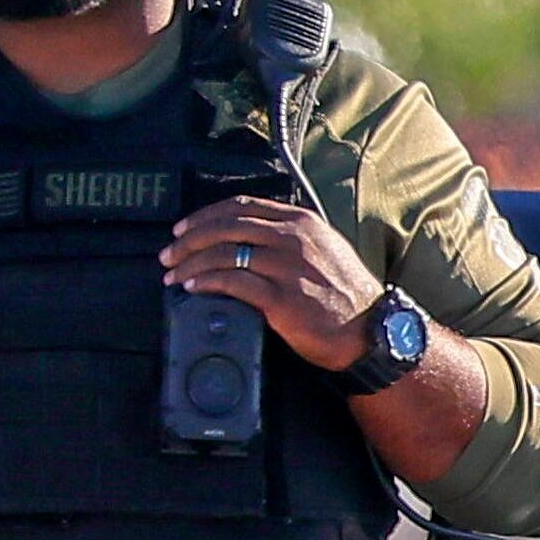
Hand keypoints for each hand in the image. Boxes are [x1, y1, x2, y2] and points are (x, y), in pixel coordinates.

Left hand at [166, 197, 399, 372]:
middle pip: (227, 227)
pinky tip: (193, 287)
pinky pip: (233, 282)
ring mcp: (287, 267)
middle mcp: (293, 238)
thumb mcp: (326, 250)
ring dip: (191, 262)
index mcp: (302, 223)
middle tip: (169, 252)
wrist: (371, 332)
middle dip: (190, 238)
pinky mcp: (281, 298)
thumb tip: (250, 238)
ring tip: (174, 273)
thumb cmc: (348, 295)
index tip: (184, 227)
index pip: (242, 207)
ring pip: (224, 253)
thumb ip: (292, 237)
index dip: (206, 215)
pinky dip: (206, 282)